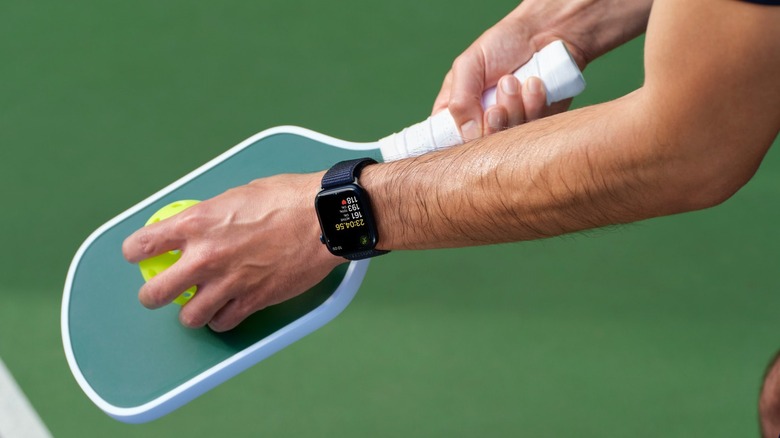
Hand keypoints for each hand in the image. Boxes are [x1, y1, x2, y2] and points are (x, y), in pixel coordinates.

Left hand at [122, 172, 344, 331]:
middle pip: (154, 293)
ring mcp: (228, 283)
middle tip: (160, 291)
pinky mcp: (252, 300)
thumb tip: (201, 223)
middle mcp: (205, 257)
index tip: (140, 255)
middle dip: (152, 295)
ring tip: (198, 305)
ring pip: (188, 317)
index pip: (142, 245)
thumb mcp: (237, 195)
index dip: (135, 252)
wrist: (323, 219)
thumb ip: (212, 214)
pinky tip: (227, 309)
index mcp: (196, 223)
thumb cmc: (287, 199)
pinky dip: (222, 319)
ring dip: (190, 312)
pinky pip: (223, 322)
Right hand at [432, 0, 650, 139]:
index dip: (460, 139)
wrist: (545, 32)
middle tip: (497, 103)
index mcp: (460, 109)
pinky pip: (534, 128)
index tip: (472, 125)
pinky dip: (534, 105)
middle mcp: (484, 122)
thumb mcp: (469, 64)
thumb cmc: (502, 44)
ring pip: (509, 137)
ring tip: (515, 81)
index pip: (449, 140)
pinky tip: (535, 84)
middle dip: (493, 122)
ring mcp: (511, 124)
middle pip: (482, 144)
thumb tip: (467, 134)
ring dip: (514, 108)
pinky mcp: (536, 123)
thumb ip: (459, 100)